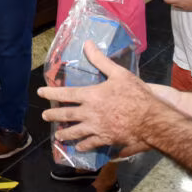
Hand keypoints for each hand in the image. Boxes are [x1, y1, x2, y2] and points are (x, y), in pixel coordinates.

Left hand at [37, 41, 156, 151]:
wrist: (151, 120)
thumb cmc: (136, 95)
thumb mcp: (119, 73)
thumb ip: (101, 60)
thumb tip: (87, 44)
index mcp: (91, 96)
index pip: (66, 94)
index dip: (51, 93)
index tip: (40, 93)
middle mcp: (90, 113)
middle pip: (67, 114)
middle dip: (54, 115)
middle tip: (45, 116)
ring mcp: (97, 128)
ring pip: (76, 132)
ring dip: (65, 133)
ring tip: (58, 135)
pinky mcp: (106, 139)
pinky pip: (91, 144)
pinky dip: (84, 146)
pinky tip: (79, 147)